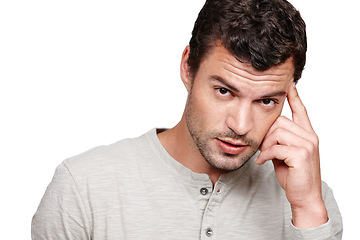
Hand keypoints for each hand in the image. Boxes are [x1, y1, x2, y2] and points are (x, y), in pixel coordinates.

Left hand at [255, 83, 327, 228]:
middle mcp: (310, 136)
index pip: (301, 110)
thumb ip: (279, 139)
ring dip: (265, 145)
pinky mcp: (301, 155)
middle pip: (280, 121)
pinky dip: (265, 155)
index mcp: (307, 134)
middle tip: (263, 148)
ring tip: (264, 156)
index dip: (294, 96)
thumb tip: (265, 131)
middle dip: (266, 134)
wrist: (304, 196)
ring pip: (276, 132)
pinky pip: (275, 147)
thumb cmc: (293, 175)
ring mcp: (307, 144)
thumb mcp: (284, 154)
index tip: (288, 84)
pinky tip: (262, 162)